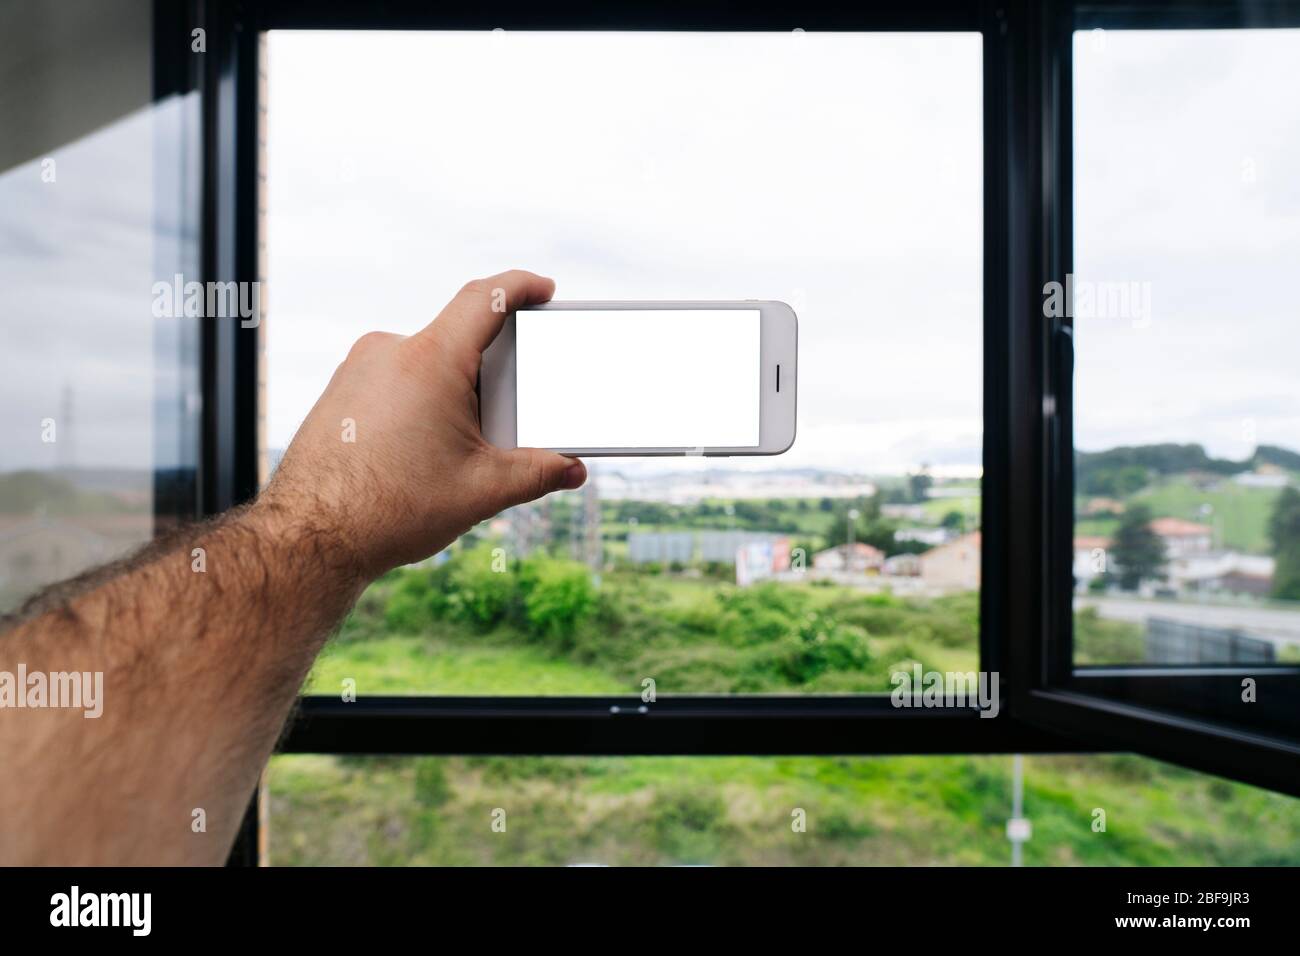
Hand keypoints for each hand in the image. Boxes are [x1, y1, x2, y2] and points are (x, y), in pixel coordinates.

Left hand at [259, 269, 585, 577]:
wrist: (310, 537)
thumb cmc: (390, 509)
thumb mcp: (482, 490)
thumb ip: (537, 472)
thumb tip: (572, 469)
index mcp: (430, 360)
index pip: (486, 298)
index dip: (521, 286)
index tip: (543, 289)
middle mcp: (389, 351)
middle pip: (458, 342)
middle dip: (489, 378)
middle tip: (500, 424)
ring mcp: (358, 368)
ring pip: (424, 364)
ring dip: (452, 395)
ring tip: (453, 452)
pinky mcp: (340, 390)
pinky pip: (393, 380)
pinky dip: (419, 403)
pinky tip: (419, 453)